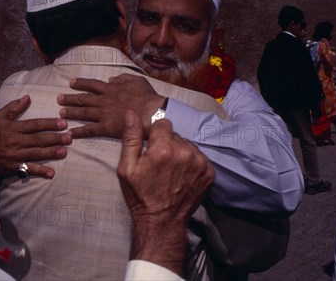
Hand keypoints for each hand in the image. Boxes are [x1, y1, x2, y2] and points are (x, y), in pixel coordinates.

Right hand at [0, 95, 71, 177]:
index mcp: (13, 128)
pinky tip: (51, 173)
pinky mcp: (14, 167)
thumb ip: (14, 107)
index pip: (34, 125)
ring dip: (50, 153)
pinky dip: (40, 171)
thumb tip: (28, 97)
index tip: (63, 123)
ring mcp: (15, 155)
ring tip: (64, 152)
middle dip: (54, 138)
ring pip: (35, 153)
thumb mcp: (0, 117)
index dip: (49, 124)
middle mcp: (15, 141)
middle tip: (69, 138)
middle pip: (37, 139)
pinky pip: (28, 169)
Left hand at [58, 74, 165, 139]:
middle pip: (83, 99)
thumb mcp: (135, 80)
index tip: (71, 83)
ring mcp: (103, 114)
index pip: (91, 84)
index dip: (80, 83)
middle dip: (70, 98)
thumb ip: (122, 78)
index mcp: (110, 89)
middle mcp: (103, 100)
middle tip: (59, 99)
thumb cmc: (146, 96)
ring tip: (61, 113)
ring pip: (83, 113)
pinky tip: (70, 133)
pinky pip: (89, 130)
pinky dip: (79, 132)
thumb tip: (110, 79)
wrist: (151, 112)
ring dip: (71, 113)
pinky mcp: (105, 128)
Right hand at [118, 110, 214, 275]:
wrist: (162, 222)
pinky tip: (182, 176)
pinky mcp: (209, 172)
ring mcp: (200, 163)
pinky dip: (191, 163)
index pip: (163, 123)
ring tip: (171, 171)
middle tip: (159, 163)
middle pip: (175, 135)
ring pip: (188, 145)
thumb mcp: (126, 167)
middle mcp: (185, 153)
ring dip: (180, 153)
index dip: (155, 134)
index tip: (151, 148)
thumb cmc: (140, 196)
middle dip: (167, 144)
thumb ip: (130, 137)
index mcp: (163, 149)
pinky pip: (199, 156)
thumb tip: (131, 112)